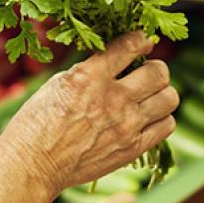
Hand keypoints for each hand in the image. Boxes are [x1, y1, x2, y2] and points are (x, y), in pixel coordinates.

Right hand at [0, 31, 178, 196]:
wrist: (34, 164)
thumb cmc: (38, 121)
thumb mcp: (59, 83)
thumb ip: (91, 70)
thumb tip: (115, 59)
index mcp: (90, 76)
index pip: (129, 46)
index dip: (141, 39)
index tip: (143, 41)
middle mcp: (113, 98)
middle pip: (159, 73)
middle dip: (156, 68)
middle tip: (148, 72)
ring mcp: (126, 125)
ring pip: (169, 98)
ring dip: (162, 93)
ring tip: (151, 96)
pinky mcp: (132, 148)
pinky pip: (166, 126)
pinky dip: (162, 119)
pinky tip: (148, 118)